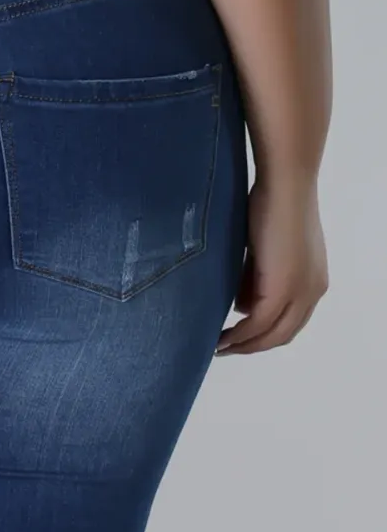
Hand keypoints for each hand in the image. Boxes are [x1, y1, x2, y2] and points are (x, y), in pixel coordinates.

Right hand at [216, 172, 327, 354]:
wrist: (285, 183)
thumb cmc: (272, 200)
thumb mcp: (266, 247)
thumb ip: (258, 274)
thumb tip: (242, 302)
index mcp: (312, 281)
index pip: (289, 320)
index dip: (263, 334)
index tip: (236, 336)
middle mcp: (312, 292)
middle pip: (282, 334)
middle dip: (252, 346)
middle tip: (223, 348)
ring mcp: (300, 292)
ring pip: (272, 334)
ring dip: (245, 344)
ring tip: (219, 344)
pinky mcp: (282, 288)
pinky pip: (259, 323)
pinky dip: (240, 335)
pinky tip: (221, 336)